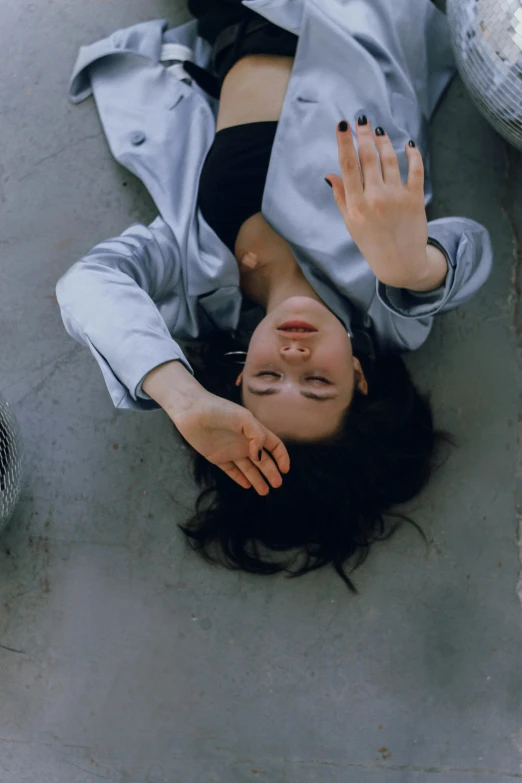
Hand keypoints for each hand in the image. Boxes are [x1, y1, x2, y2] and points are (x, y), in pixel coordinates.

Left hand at [172, 387, 289, 495]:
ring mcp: (232, 451)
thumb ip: (257, 436)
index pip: (274, 446)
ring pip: (249, 468)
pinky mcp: (218, 458)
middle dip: (271, 472)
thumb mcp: (244, 419)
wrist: (192, 411)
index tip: (285, 469)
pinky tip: (247, 485)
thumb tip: (260, 457)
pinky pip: (231, 471)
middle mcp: (245, 442)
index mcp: (254, 431)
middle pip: (263, 460)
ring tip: (264, 491)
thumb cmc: (219, 410)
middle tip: (277, 484)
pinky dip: (240, 478)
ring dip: (258, 479)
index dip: (281, 457)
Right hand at [325, 119, 446, 291]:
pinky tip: (408, 145)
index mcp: (356, 205)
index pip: (348, 167)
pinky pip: (415, 169)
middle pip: (368, 158)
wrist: (400, 263)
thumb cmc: (372, 243)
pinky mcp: (415, 199)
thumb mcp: (351, 224)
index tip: (342, 125)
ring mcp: (396, 198)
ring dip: (384, 142)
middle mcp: (375, 199)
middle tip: (361, 119)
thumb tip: (330, 174)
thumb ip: (341, 198)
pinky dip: (412, 154)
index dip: (344, 143)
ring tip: (379, 132)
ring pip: (389, 159)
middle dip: (363, 135)